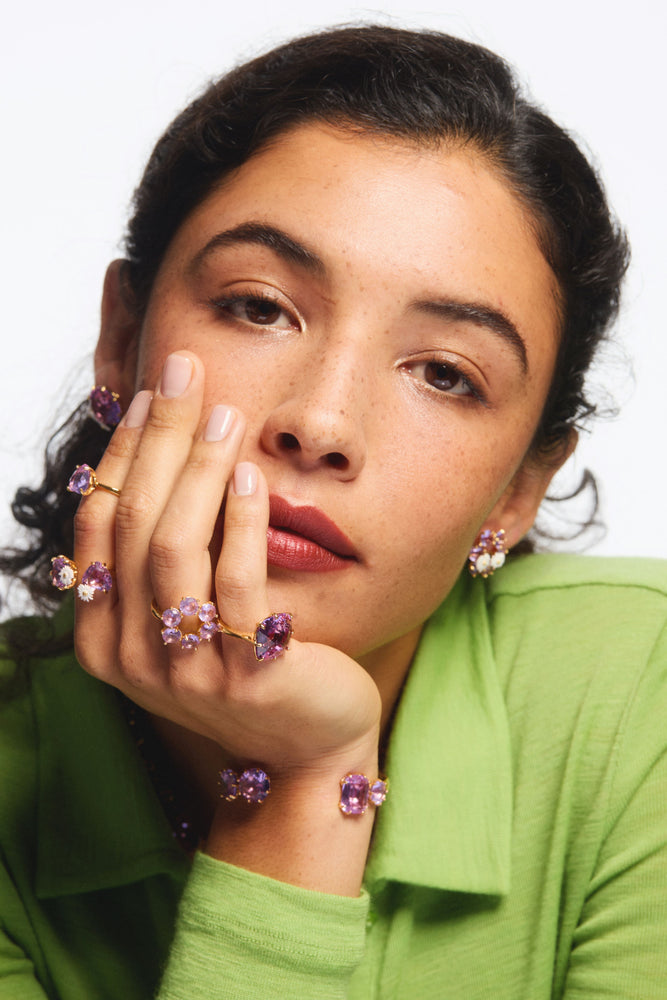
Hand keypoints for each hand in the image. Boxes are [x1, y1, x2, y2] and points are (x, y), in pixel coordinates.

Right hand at [73, 352, 381, 771]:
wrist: (307, 748)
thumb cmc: (250, 671)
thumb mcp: (189, 616)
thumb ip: (166, 556)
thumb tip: (162, 453)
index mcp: (103, 637)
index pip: (100, 523)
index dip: (124, 452)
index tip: (150, 394)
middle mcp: (130, 656)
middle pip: (134, 522)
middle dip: (158, 438)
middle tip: (184, 372)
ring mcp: (183, 670)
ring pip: (175, 546)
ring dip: (200, 469)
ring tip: (227, 414)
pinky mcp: (243, 674)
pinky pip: (237, 583)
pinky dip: (243, 522)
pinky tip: (256, 477)